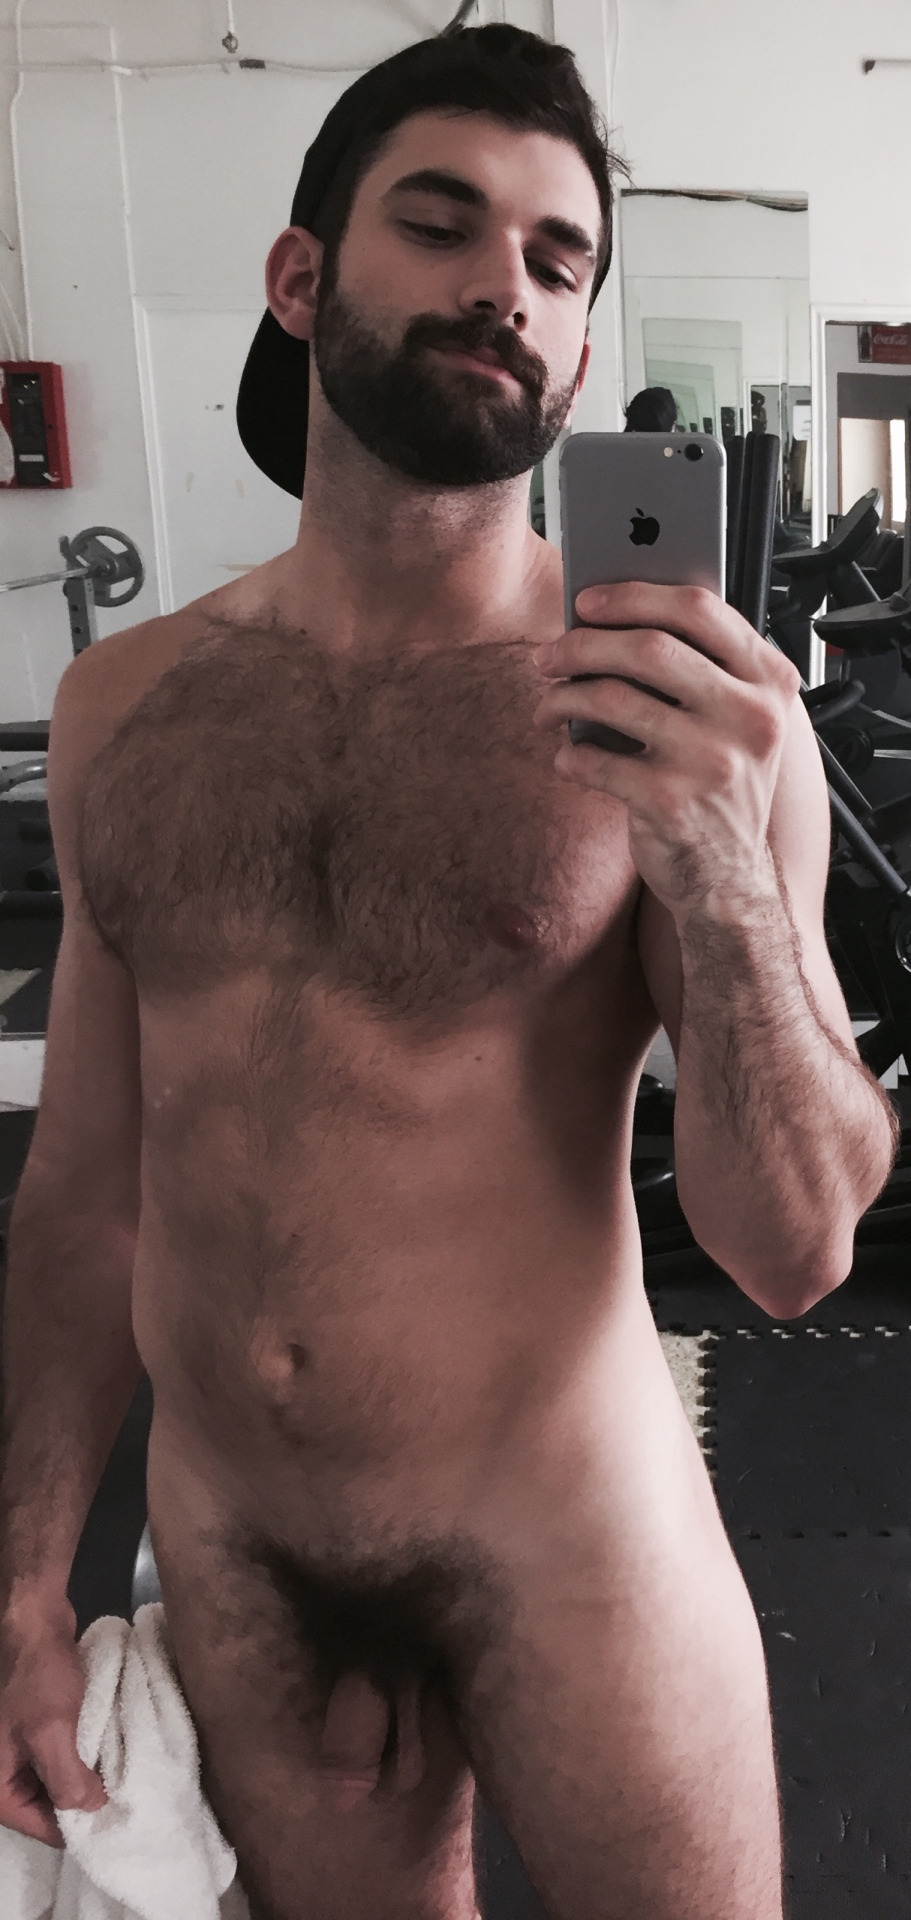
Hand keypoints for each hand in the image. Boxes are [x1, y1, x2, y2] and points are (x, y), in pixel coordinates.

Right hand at [0, 1599, 106, 1845]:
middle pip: (46, 1804)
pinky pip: (59, 1752)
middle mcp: (2, 1771)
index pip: (38, 1825)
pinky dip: (81, 1751)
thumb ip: (68, 1780)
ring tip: (119, 1773)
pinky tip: (107, 1748)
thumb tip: (92, 1808)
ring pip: (56, 1777)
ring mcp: (17, 1747)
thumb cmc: (36, 1677)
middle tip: (121, 1794)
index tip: (113, 1817)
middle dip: (80, 1797)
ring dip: (84, 1773)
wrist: (33, 1618)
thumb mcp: (51, 1733)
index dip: (75, 1824)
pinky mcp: (34, 1726)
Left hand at [533, 582, 801, 916]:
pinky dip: (570, 755)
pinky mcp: (671, 804)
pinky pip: (595, 760)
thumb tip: (615, 617)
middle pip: (648, 647)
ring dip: (563, 697)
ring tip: (548, 705)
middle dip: (582, 644)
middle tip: (549, 655)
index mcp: (769, 683)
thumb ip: (703, 668)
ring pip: (612, 698)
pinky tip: (568, 757)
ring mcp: (712, 762)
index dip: (634, 595)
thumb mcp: (738, 722)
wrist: (730, 882)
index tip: (587, 601)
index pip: (700, 610)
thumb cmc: (722, 790)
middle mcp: (750, 718)